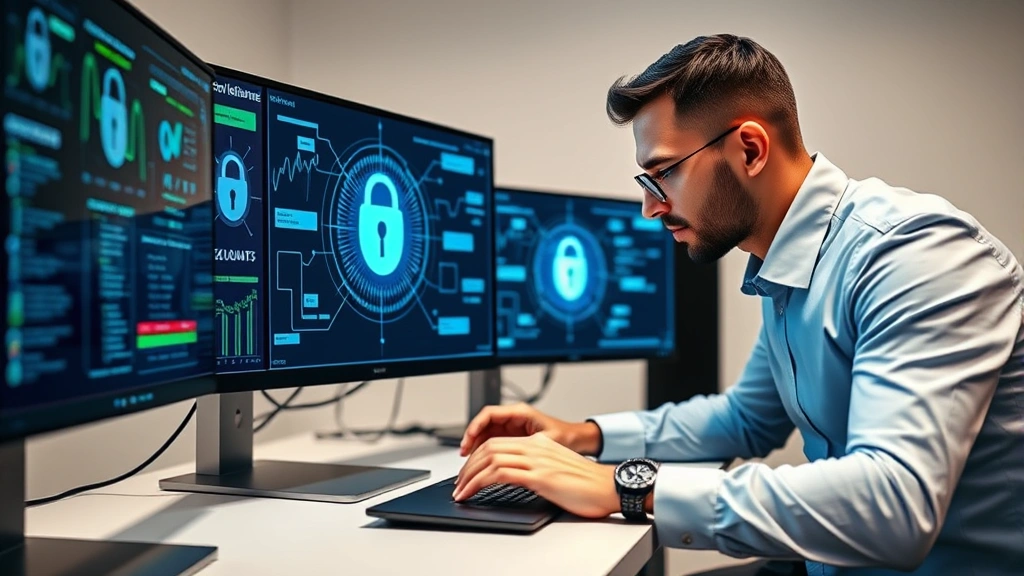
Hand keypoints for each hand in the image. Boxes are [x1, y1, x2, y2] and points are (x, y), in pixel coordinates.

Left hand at [453, 433, 619, 518]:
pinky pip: (499, 474)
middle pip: (489, 447)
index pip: (498, 442)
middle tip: (459, 483)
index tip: (468, 472)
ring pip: (490, 459)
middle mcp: (535, 447)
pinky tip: (471, 493)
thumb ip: (537, 468)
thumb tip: (519, 479)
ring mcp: (536, 459)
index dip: (478, 456)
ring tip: (460, 491)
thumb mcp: (557, 470)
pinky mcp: (539, 475)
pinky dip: (478, 483)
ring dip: (469, 476)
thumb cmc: (589, 484)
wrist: (610, 487)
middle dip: (468, 466)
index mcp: (539, 443)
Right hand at [459, 403, 600, 456]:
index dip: (475, 427)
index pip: (489, 414)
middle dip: (471, 439)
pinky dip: (484, 452)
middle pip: (483, 425)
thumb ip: (527, 446)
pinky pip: (492, 443)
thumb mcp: (546, 441)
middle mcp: (514, 418)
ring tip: (468, 462)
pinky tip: (480, 464)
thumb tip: (508, 455)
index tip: (468, 440)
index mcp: (520, 413)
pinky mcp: (513, 439)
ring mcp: (512, 428)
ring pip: (485, 435)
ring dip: (475, 447)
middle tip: (464, 455)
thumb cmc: (568, 437)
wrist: (580, 441)